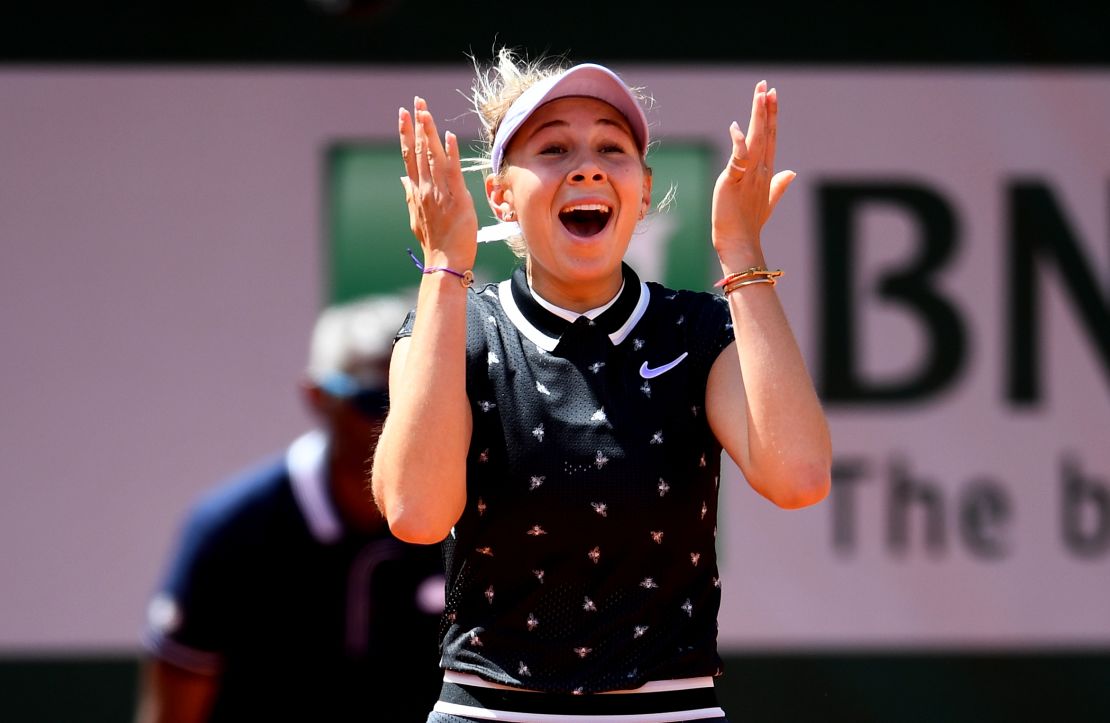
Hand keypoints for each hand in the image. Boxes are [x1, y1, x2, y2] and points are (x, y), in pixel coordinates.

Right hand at [398, 96, 477, 270]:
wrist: (444, 261)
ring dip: (430, 132)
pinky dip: (450, 153)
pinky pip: (452, 171)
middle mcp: (424, 188)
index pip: (409, 156)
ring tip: (426, 111)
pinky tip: (449, 136)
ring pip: (432, 156)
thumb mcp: (416, 217)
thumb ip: (409, 195)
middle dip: (417, 124)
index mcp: (416, 191)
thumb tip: (403, 179)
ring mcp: (438, 192)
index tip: (403, 115)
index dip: (406, 133)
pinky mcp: (456, 198)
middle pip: (419, 150)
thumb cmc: (434, 242)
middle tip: (416, 102)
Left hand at [710, 81, 795, 266]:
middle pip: (766, 133)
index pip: (770, 138)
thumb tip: (791, 172)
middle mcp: (761, 170)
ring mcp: (749, 175)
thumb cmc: (750, 224)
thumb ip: (779, 185)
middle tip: (766, 86)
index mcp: (767, 172)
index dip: (771, 116)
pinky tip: (736, 127)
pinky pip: (738, 159)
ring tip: (760, 95)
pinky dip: (739, 143)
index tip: (771, 95)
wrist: (740, 242)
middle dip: (766, 109)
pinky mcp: (734, 181)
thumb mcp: (767, 200)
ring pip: (756, 140)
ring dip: (758, 117)